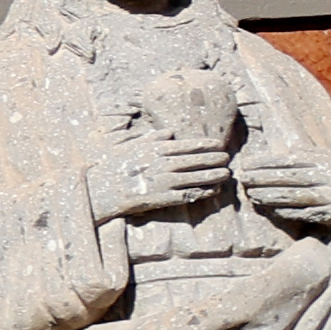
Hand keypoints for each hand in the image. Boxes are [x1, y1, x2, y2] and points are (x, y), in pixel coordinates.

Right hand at [95, 106, 241, 223]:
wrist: (102, 190)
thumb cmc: (115, 166)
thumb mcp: (131, 146)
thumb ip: (152, 138)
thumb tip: (170, 131)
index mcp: (156, 150)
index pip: (188, 145)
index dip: (206, 144)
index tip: (219, 144)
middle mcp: (163, 164)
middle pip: (196, 160)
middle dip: (215, 158)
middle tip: (227, 158)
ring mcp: (165, 182)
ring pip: (197, 177)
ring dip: (215, 175)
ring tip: (226, 173)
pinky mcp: (165, 198)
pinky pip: (190, 194)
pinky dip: (204, 191)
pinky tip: (214, 190)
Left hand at [233, 126, 330, 241]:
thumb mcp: (329, 159)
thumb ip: (307, 153)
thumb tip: (283, 148)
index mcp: (323, 162)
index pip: (288, 161)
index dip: (264, 163)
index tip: (245, 164)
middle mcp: (327, 178)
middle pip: (288, 178)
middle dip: (262, 179)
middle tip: (242, 180)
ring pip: (294, 197)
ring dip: (269, 196)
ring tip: (251, 195)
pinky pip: (304, 213)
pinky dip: (284, 211)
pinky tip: (270, 209)